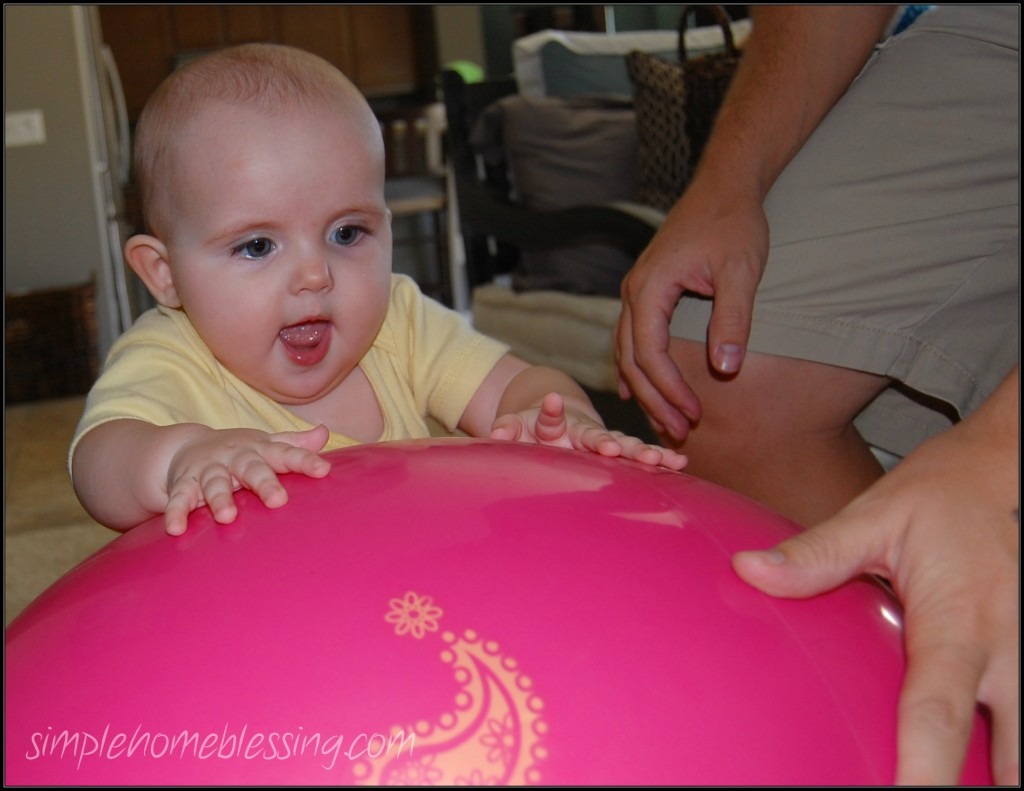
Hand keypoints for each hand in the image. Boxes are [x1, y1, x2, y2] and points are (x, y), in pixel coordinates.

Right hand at [163, 424, 331, 535]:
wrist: (187, 445)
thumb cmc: (241, 452)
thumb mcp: (268, 445)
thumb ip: (296, 445)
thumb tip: (324, 433)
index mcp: (260, 449)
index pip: (286, 454)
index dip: (305, 461)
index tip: (323, 470)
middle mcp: (235, 457)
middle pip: (251, 468)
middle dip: (264, 483)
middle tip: (278, 500)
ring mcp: (208, 469)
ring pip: (214, 484)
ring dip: (219, 499)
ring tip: (227, 517)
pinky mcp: (183, 484)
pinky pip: (179, 499)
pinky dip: (176, 512)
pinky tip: (175, 528)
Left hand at [490, 392, 686, 470]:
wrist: (557, 416)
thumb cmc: (532, 428)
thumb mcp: (514, 427)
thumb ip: (505, 430)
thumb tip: (496, 437)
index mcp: (554, 423)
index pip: (551, 417)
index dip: (551, 411)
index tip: (552, 403)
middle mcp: (583, 431)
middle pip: (596, 435)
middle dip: (606, 441)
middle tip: (614, 448)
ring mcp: (602, 442)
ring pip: (625, 446)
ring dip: (641, 452)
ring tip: (662, 458)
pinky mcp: (617, 453)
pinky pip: (638, 458)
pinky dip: (658, 460)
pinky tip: (680, 463)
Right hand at [615, 188, 767, 441]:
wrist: (725, 187)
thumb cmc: (735, 223)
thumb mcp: (742, 271)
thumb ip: (733, 319)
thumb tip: (727, 368)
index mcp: (650, 287)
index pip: (650, 352)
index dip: (669, 389)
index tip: (694, 414)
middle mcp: (634, 291)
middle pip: (631, 359)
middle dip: (653, 399)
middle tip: (680, 432)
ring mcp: (636, 291)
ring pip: (627, 352)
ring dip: (645, 389)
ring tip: (667, 421)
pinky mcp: (646, 293)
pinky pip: (631, 340)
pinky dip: (637, 370)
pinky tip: (639, 391)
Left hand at [731, 405, 1019, 784]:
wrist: (1012, 464)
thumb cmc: (947, 492)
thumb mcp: (877, 515)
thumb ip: (818, 555)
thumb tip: (750, 571)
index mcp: (961, 622)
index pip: (938, 715)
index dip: (924, 774)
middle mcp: (1011, 650)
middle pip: (1009, 758)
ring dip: (997, 772)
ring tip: (951, 781)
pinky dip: (1007, 747)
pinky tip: (978, 761)